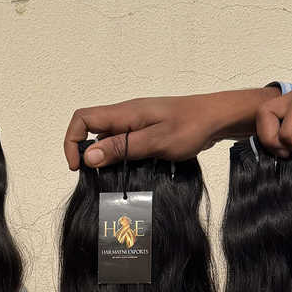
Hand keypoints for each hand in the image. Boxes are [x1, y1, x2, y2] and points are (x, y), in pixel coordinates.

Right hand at [63, 88, 279, 169]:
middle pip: (92, 131)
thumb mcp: (155, 141)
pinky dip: (124, 158)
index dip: (72, 141)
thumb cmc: (192, 126)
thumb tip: (90, 157)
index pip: (82, 119)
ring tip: (120, 179)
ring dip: (109, 159)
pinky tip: (137, 172)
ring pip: (110, 139)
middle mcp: (126, 115)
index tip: (79, 167)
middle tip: (100, 179)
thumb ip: (123, 148)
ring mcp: (137, 123)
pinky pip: (126, 143)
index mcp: (124, 113)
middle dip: (90, 155)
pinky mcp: (148, 130)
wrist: (219, 117)